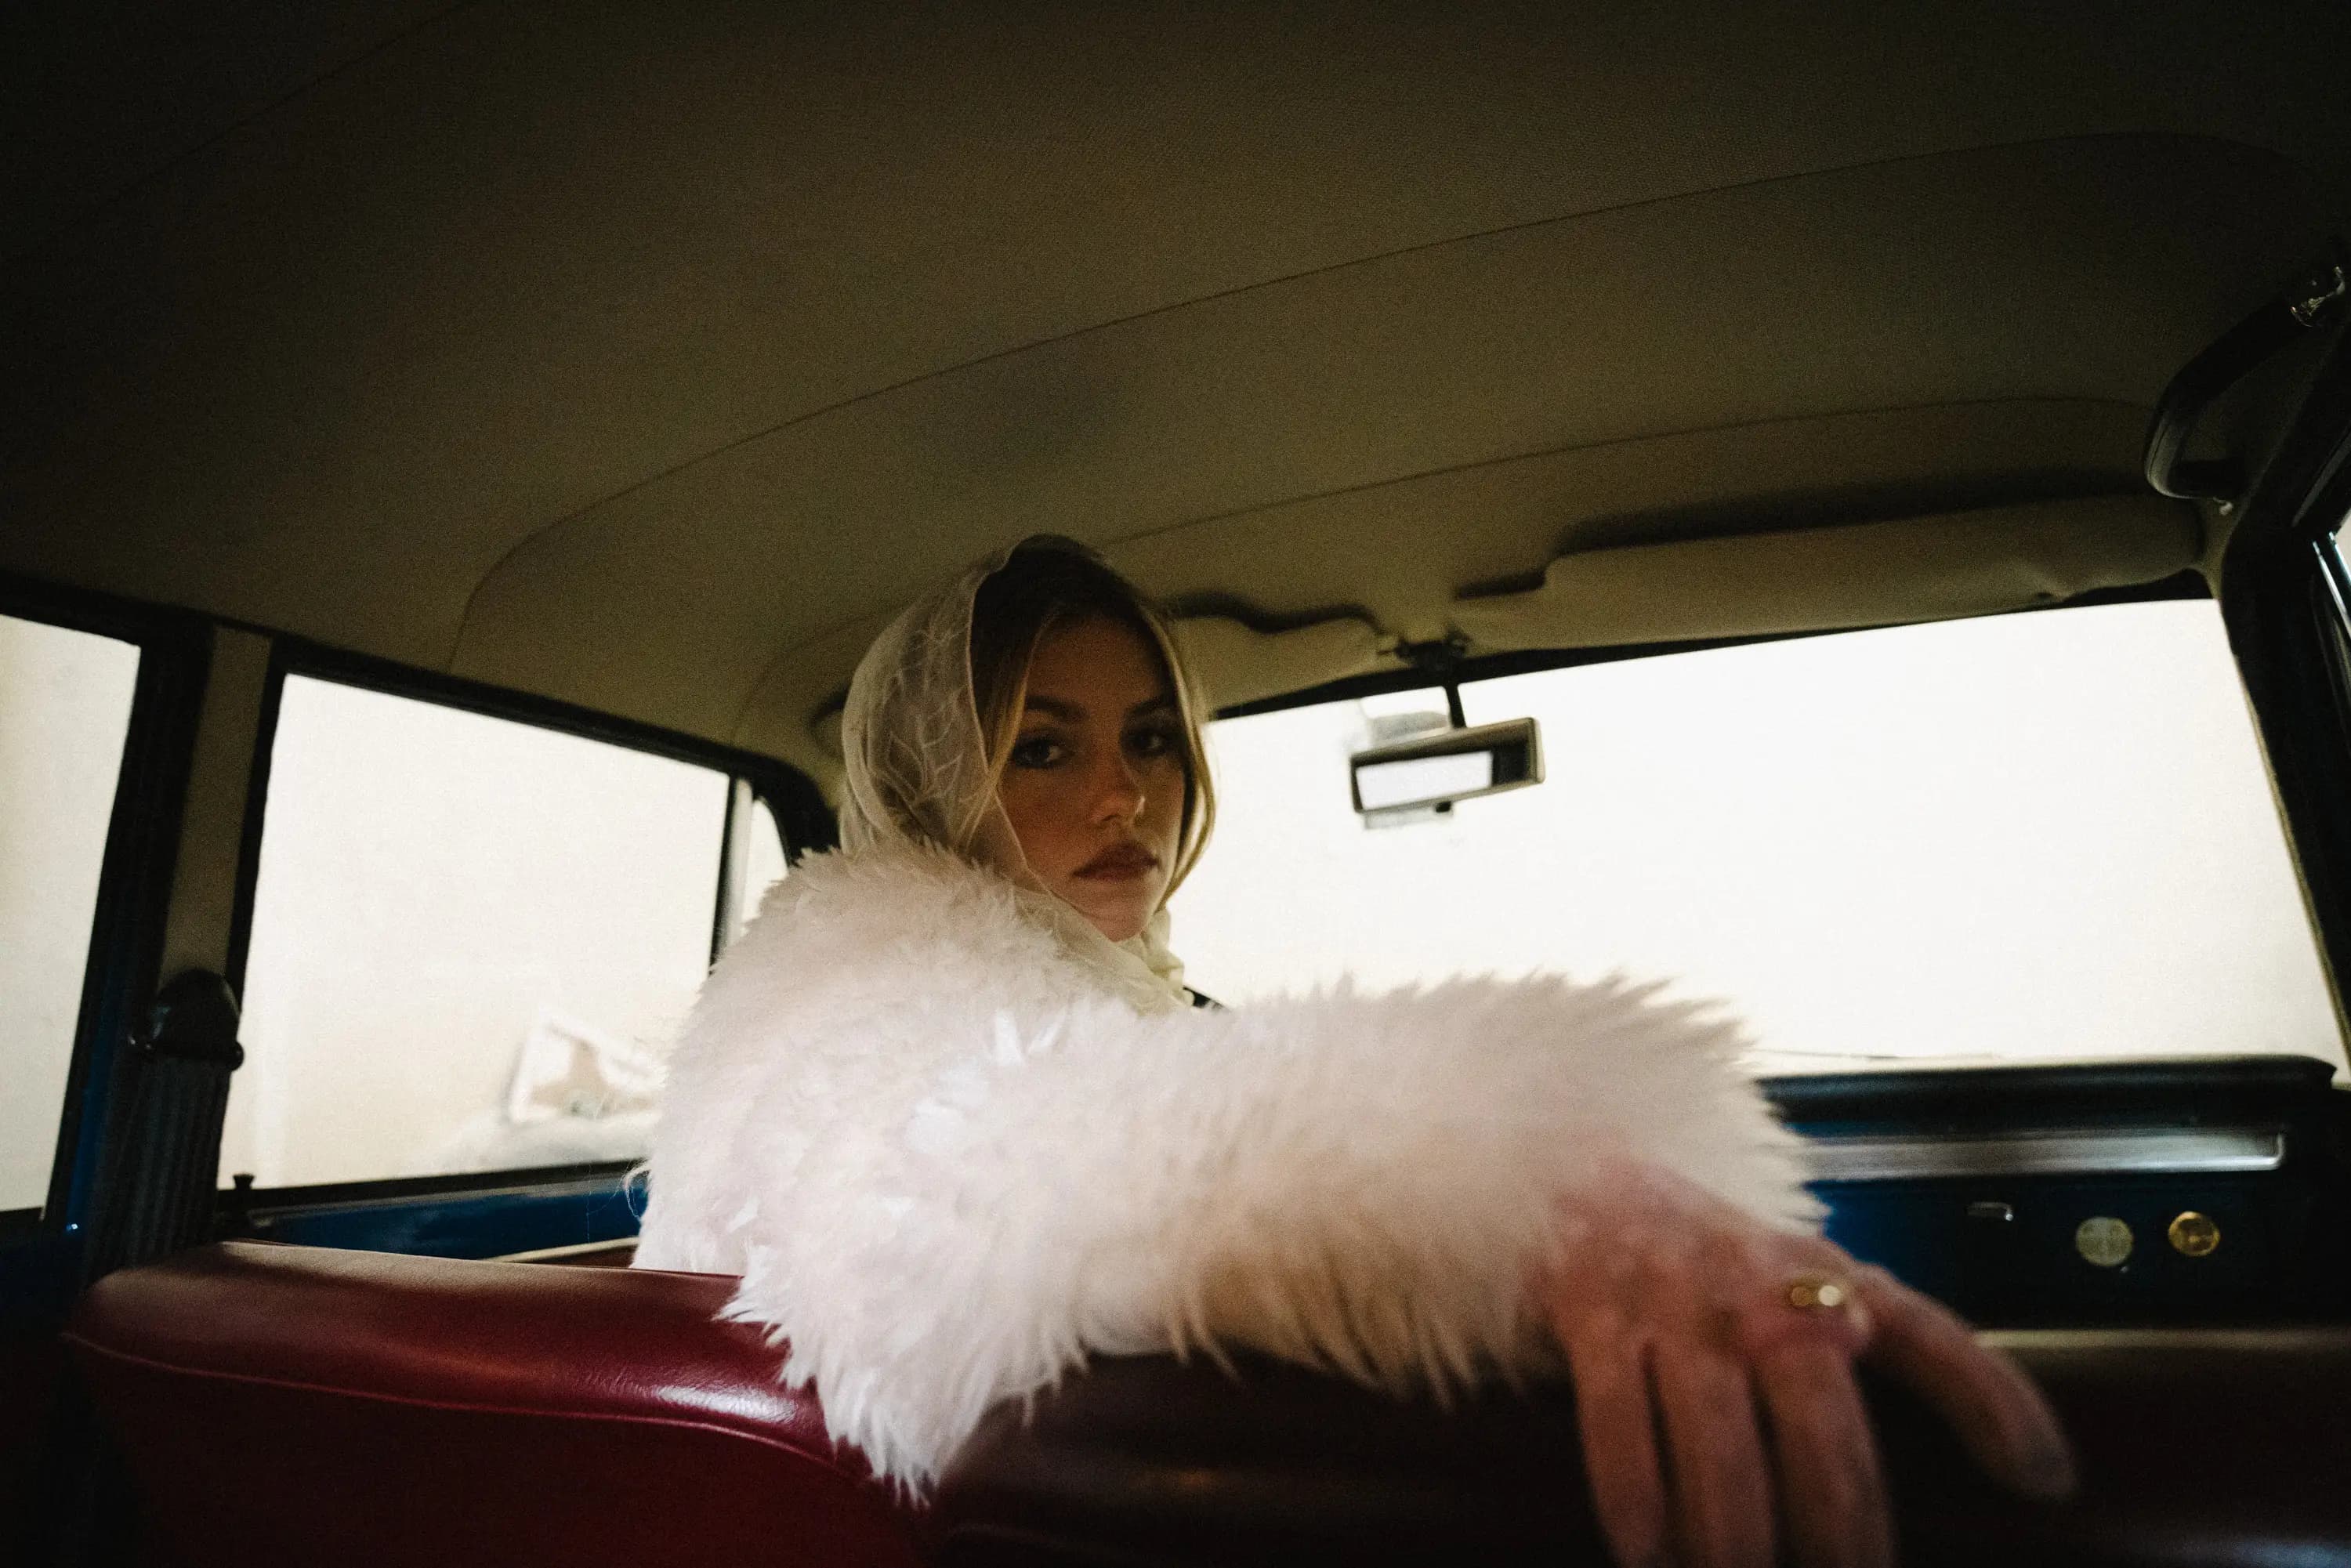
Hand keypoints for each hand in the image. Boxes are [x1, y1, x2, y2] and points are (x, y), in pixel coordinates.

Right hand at [1534, 1163, 2073, 1567]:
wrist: (1583, 1183)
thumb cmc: (1718, 1262)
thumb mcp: (1809, 1279)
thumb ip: (1885, 1340)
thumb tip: (2007, 1459)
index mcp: (1829, 1279)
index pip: (1933, 1336)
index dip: (1996, 1404)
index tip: (2045, 1480)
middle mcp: (1759, 1292)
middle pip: (1822, 1428)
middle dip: (1843, 1528)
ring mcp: (1676, 1306)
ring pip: (1720, 1446)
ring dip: (1736, 1538)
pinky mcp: (1596, 1319)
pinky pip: (1619, 1429)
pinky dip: (1637, 1505)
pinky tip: (1649, 1554)